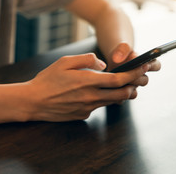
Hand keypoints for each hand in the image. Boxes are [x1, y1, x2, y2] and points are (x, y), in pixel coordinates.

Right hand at [23, 53, 149, 121]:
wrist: (33, 102)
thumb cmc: (47, 80)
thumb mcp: (64, 62)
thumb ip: (87, 60)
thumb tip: (103, 64)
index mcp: (88, 82)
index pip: (119, 80)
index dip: (133, 74)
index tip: (143, 68)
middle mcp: (91, 97)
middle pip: (122, 93)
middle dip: (134, 85)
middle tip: (140, 77)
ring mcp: (88, 108)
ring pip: (113, 101)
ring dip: (123, 93)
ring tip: (125, 83)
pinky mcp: (83, 115)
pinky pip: (100, 106)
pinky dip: (106, 98)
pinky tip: (101, 92)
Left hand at [107, 42, 160, 91]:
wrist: (111, 61)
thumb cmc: (120, 53)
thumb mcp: (121, 48)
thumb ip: (122, 50)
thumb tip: (117, 59)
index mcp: (147, 64)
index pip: (156, 66)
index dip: (152, 66)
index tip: (145, 63)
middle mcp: (142, 77)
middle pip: (145, 80)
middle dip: (136, 76)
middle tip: (127, 72)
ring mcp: (134, 86)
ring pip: (134, 91)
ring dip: (126, 86)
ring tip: (117, 80)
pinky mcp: (124, 93)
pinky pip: (124, 97)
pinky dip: (117, 93)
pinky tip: (111, 88)